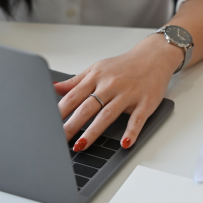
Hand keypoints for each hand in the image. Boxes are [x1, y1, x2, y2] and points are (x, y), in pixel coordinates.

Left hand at [54, 33, 182, 151]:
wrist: (155, 56)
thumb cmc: (125, 65)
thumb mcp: (98, 68)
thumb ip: (76, 81)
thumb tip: (55, 88)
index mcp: (97, 77)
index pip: (74, 96)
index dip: (60, 111)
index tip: (48, 124)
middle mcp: (111, 85)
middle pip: (88, 107)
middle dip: (72, 124)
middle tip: (59, 140)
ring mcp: (128, 94)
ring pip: (108, 114)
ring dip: (93, 131)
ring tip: (81, 145)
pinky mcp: (145, 102)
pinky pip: (137, 119)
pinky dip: (131, 132)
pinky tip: (125, 142)